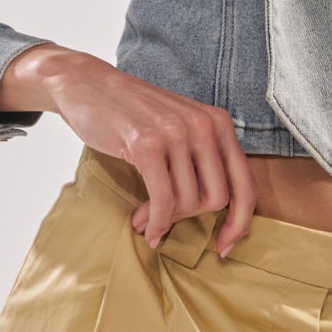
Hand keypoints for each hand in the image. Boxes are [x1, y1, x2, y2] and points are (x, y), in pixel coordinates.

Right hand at [0, 44, 258, 256]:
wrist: (87, 84)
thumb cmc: (132, 113)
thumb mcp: (179, 128)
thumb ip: (202, 159)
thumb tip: (219, 211)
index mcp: (219, 123)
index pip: (245, 185)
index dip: (240, 223)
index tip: (224, 246)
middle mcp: (203, 125)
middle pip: (217, 199)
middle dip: (190, 219)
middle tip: (165, 222)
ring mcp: (176, 133)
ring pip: (187, 202)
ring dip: (164, 220)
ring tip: (144, 219)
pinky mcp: (146, 144)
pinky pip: (162, 200)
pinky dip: (155, 221)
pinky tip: (144, 226)